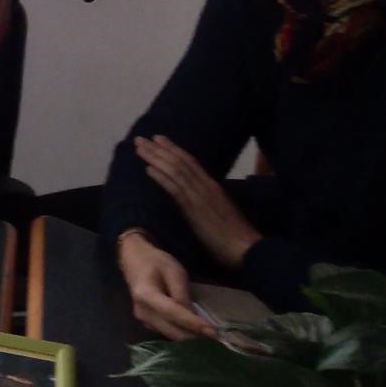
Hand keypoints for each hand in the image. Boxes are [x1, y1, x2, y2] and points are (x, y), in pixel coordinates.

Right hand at [117, 230, 216, 339]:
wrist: (135, 260)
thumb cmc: (156, 262)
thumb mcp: (174, 272)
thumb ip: (182, 295)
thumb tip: (193, 318)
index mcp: (146, 295)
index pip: (173, 313)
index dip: (193, 324)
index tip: (213, 333)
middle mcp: (142, 312)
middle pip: (171, 331)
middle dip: (194, 338)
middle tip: (218, 342)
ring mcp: (143, 320)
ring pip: (170, 335)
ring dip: (189, 339)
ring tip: (210, 339)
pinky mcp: (148, 324)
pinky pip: (167, 332)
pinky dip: (182, 334)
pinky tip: (196, 333)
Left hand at [134, 134, 261, 269]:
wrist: (246, 248)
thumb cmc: (235, 235)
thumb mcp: (220, 211)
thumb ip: (207, 200)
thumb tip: (192, 196)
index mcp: (212, 186)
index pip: (190, 161)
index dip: (173, 149)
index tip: (158, 139)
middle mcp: (205, 185)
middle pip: (179, 161)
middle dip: (159, 148)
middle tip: (140, 138)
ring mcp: (199, 195)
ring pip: (175, 170)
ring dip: (155, 157)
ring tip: (139, 147)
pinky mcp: (194, 209)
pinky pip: (175, 189)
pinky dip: (161, 177)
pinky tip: (148, 169)